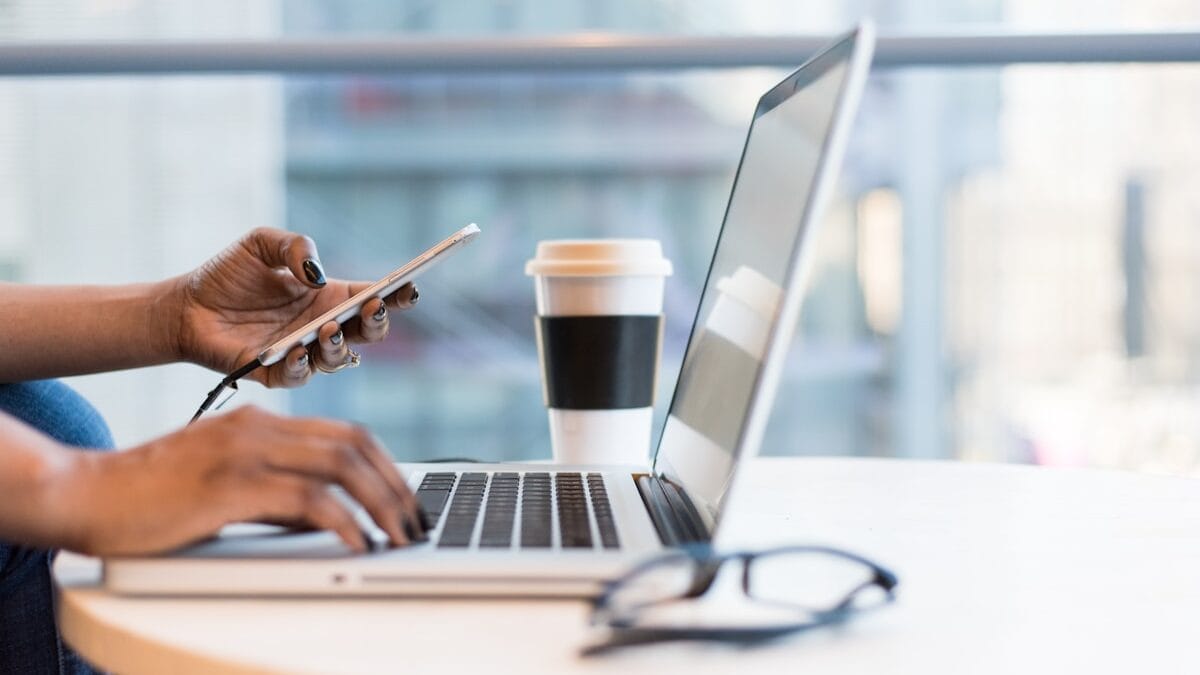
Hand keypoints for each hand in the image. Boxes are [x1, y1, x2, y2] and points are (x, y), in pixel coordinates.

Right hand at [55, 406, 425, 555]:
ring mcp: (245, 452)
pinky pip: (307, 499)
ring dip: (381, 503)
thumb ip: (276, 492)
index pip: (346, 433)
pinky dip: (343, 522)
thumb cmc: (150, 496)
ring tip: (399, 536)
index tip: (406, 498)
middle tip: (415, 521)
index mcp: (260, 421)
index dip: (386, 465)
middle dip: (396, 485)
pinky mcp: (230, 485)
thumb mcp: (225, 483)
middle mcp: (258, 427)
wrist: (85, 494)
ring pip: (341, 466)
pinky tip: (358, 543)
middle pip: (354, 444)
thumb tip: (327, 517)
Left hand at [172, 227, 418, 386]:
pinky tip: (297, 349)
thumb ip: (294, 246)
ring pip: (339, 360)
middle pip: (367, 333)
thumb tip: (316, 274)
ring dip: (340, 346)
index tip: (409, 287)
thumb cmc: (227, 275)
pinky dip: (302, 365)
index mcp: (328, 297)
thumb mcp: (261, 243)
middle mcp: (322, 327)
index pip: (373, 298)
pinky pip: (298, 376)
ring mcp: (302, 352)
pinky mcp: (275, 373)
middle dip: (377, 322)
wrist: (185, 306)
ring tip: (328, 329)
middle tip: (372, 307)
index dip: (396, 295)